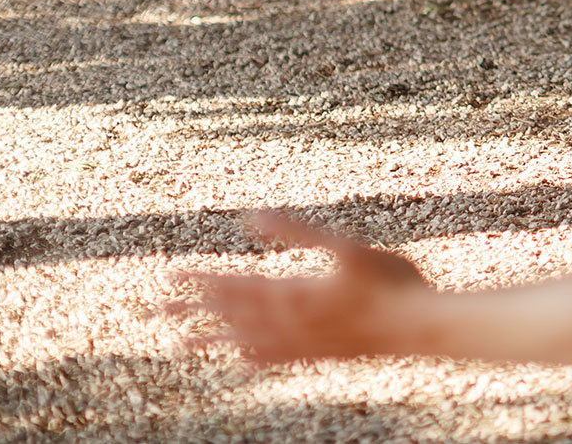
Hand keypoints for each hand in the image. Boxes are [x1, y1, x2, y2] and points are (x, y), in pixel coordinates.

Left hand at [168, 212, 427, 363]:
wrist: (415, 329)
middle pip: (228, 315)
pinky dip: (248, 356)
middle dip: (192, 309)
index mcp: (289, 292)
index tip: (168, 276)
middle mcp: (287, 322)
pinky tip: (240, 359)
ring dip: (211, 338)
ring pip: (243, 340)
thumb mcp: (345, 246)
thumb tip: (255, 214)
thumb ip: (298, 231)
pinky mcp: (314, 354)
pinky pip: (270, 358)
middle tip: (156, 309)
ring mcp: (300, 342)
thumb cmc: (387, 282)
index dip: (199, 281)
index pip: (232, 286)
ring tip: (181, 342)